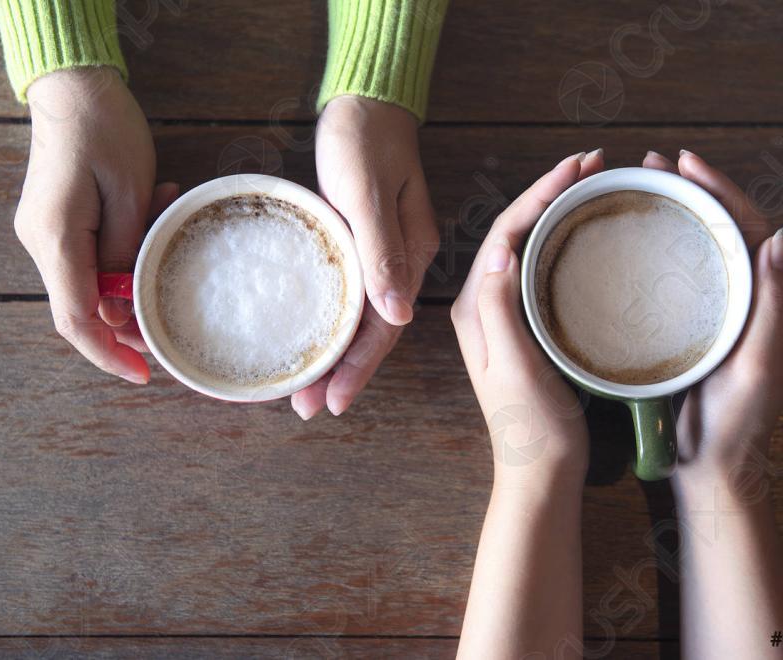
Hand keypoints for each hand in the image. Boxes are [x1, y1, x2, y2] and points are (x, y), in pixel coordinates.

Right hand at [16, 67, 177, 383]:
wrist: (74, 88)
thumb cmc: (106, 130)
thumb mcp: (130, 193)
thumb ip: (125, 253)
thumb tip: (122, 303)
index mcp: (56, 237)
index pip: (76, 318)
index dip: (108, 353)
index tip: (143, 373)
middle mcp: (41, 243)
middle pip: (81, 309)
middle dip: (127, 323)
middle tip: (170, 317)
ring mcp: (45, 235)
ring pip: (88, 286)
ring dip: (131, 283)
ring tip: (163, 242)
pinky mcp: (57, 225)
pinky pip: (90, 260)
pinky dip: (123, 258)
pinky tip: (149, 220)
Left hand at [292, 96, 438, 417]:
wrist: (365, 103)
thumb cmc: (365, 142)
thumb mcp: (369, 194)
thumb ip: (383, 252)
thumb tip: (396, 316)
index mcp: (411, 254)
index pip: (387, 326)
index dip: (361, 367)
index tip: (334, 401)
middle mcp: (400, 262)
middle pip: (374, 331)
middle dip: (344, 372)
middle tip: (308, 407)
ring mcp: (382, 253)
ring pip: (361, 317)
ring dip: (336, 354)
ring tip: (305, 388)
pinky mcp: (362, 242)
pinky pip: (349, 293)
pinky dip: (332, 321)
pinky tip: (314, 336)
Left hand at [451, 151, 603, 481]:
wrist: (540, 471)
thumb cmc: (531, 428)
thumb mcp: (515, 368)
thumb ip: (501, 312)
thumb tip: (500, 252)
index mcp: (475, 309)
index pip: (501, 235)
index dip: (538, 194)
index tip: (575, 167)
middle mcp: (483, 306)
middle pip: (512, 232)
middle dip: (548, 192)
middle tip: (592, 163)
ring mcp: (503, 316)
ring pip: (525, 246)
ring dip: (554, 210)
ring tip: (591, 183)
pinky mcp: (524, 327)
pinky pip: (537, 270)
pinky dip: (559, 241)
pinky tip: (582, 230)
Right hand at [642, 150, 781, 490]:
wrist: (711, 462)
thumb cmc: (735, 423)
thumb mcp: (757, 366)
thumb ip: (773, 307)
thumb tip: (780, 241)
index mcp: (764, 300)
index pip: (749, 229)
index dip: (720, 191)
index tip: (687, 165)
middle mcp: (741, 298)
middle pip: (721, 228)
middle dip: (692, 190)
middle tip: (655, 165)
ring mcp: (714, 310)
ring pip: (698, 247)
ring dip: (674, 213)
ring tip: (643, 188)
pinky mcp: (690, 326)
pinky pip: (678, 276)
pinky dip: (660, 249)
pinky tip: (637, 240)